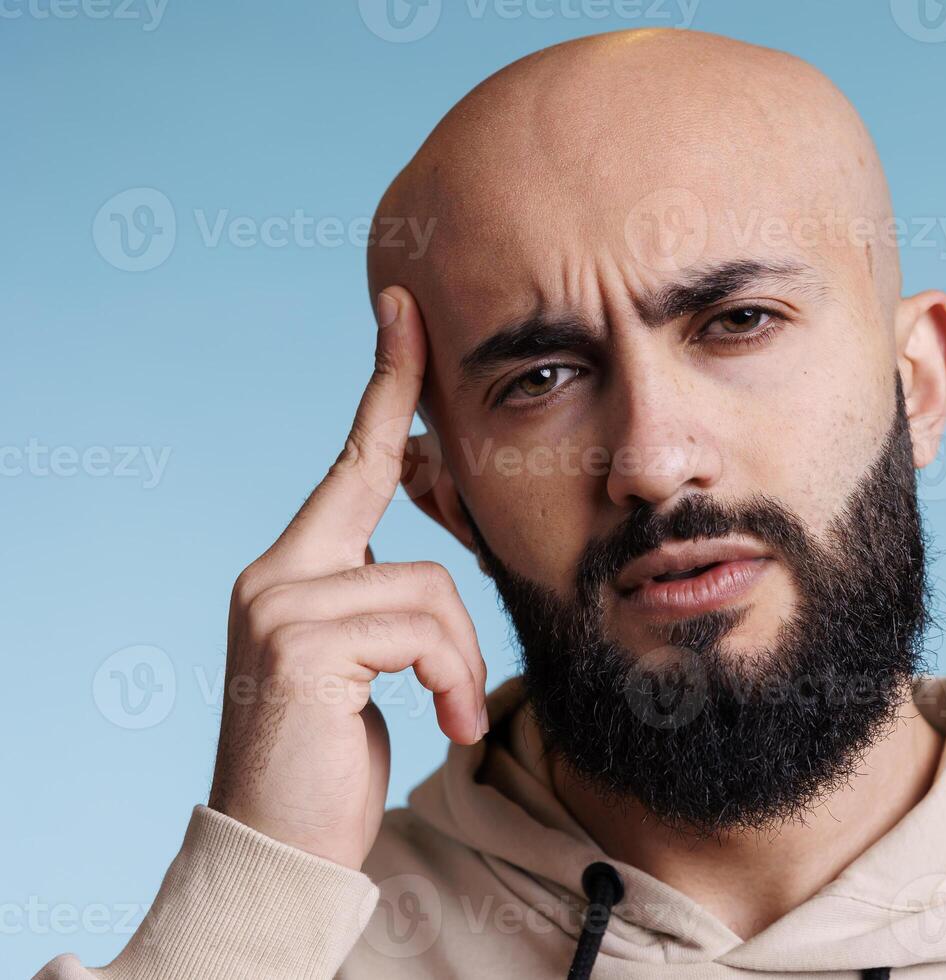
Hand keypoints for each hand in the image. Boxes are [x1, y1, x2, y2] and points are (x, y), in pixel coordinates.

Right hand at [208, 287, 486, 869]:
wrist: (285, 850)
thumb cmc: (335, 761)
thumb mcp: (371, 668)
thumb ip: (390, 603)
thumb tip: (443, 563)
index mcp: (292, 570)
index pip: (354, 460)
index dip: (386, 383)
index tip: (404, 309)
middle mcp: (274, 573)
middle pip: (409, 529)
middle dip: (453, 607)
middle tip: (453, 675)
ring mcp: (279, 603)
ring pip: (431, 587)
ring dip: (458, 663)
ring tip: (442, 717)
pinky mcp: (298, 641)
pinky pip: (424, 626)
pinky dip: (448, 681)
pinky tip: (436, 727)